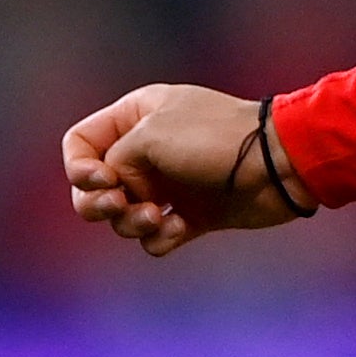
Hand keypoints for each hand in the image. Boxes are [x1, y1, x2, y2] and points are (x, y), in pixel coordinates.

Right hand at [61, 83, 302, 257]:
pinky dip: (161, 238)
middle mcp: (147, 151)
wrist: (278, 164)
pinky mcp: (191, 216)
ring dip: (131, 223)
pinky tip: (180, 227)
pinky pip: (155, 238)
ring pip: (122, 217)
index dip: (78, 168)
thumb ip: (114, 160)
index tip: (103, 180)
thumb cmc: (215, 139)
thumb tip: (116, 190)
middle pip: (93, 188)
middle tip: (119, 205)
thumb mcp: (151, 135)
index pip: (80, 143)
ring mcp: (169, 185)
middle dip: (97, 204)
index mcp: (135, 118)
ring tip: (157, 216)